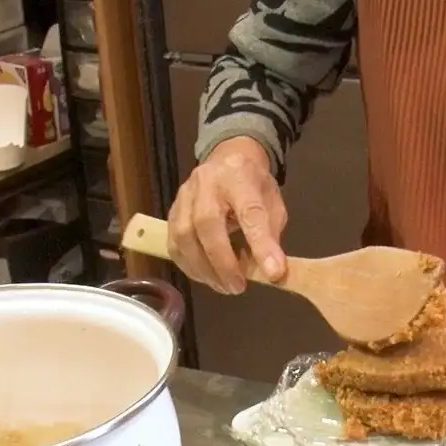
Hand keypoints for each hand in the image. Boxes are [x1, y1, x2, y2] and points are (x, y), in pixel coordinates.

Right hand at [165, 137, 286, 293]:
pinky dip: (189, 265)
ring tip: (223, 286)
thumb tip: (270, 270)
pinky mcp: (172, 210)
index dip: (262, 245)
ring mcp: (185, 196)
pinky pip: (173, 243)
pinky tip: (205, 276)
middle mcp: (207, 183)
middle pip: (207, 224)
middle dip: (222, 262)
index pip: (251, 212)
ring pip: (184, 236)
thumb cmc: (252, 185)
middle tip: (237, 287)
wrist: (226, 159)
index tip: (273, 272)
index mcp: (240, 177)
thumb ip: (271, 233)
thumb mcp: (273, 202)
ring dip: (203, 268)